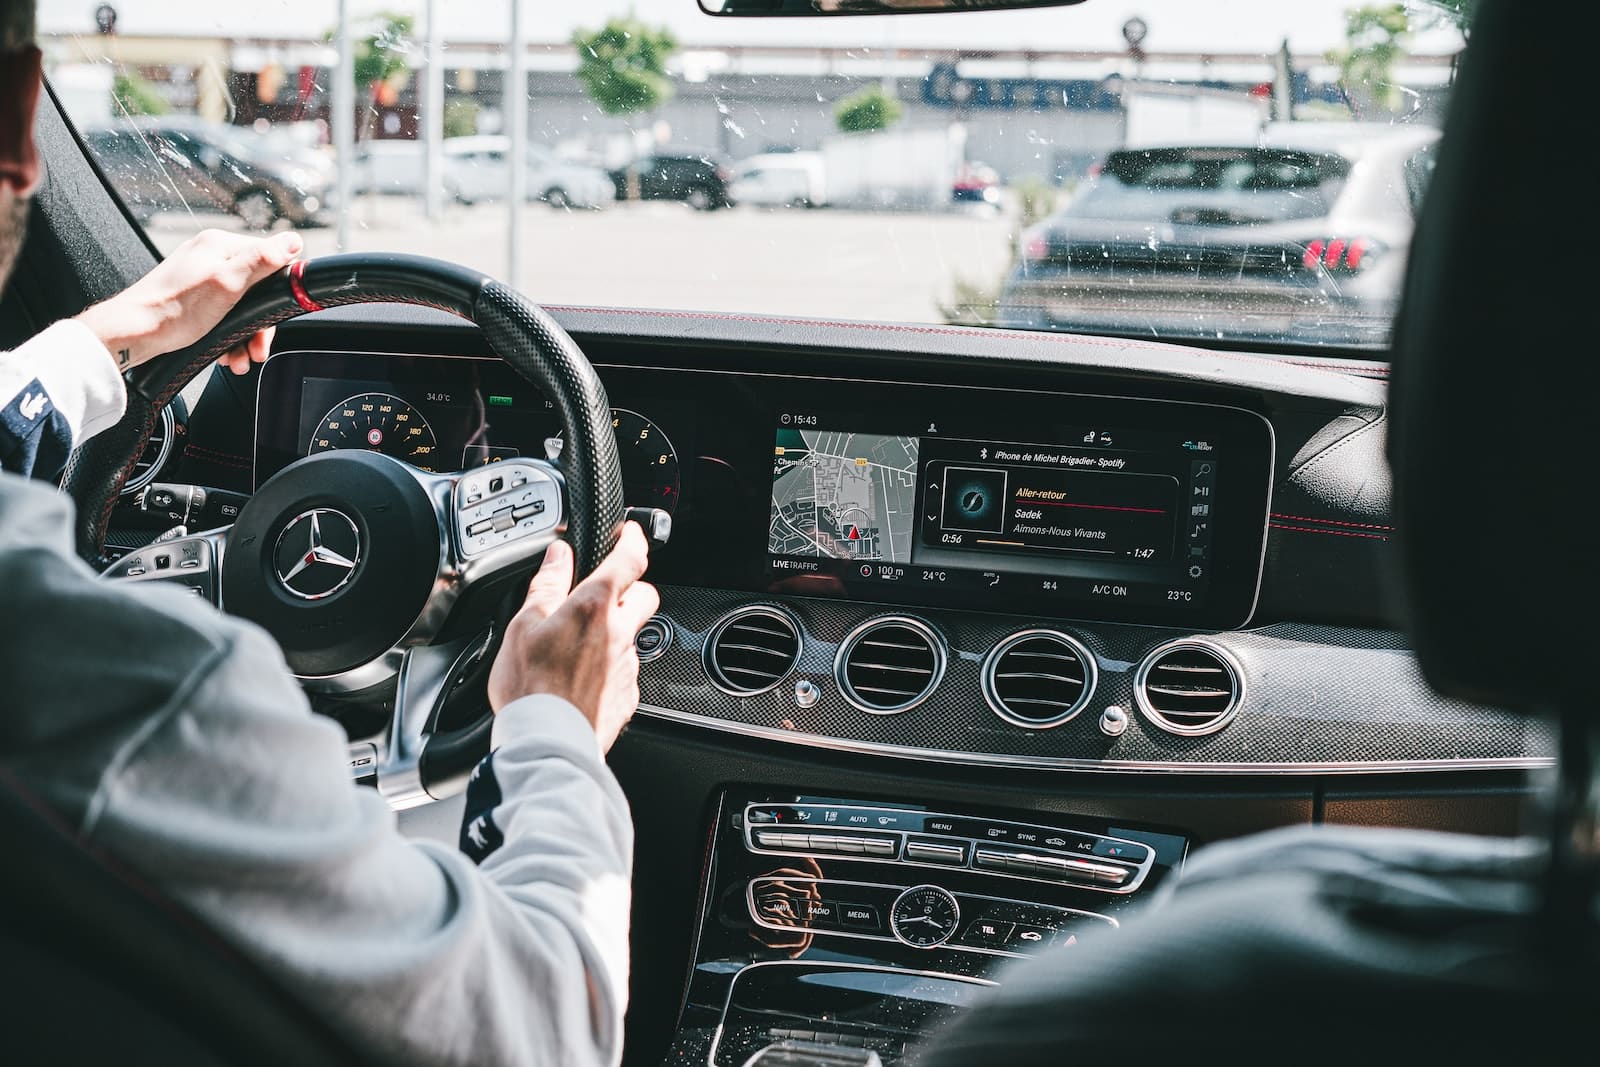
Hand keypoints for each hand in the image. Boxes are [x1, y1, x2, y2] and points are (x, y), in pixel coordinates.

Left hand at [75, 228, 302, 375]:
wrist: (134, 333)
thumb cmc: (174, 310)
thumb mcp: (227, 284)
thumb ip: (261, 260)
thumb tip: (293, 241)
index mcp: (220, 245)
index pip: (271, 261)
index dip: (278, 295)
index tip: (274, 322)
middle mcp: (210, 256)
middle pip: (257, 289)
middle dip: (259, 325)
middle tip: (257, 349)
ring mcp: (201, 276)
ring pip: (241, 306)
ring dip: (245, 337)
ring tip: (239, 358)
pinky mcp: (193, 296)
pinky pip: (224, 314)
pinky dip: (228, 336)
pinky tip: (225, 353)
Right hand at [487, 524, 659, 750]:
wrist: (548, 743)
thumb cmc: (531, 688)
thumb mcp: (524, 625)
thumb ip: (547, 585)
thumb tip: (559, 555)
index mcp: (595, 607)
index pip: (629, 560)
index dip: (633, 540)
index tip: (631, 534)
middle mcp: (620, 633)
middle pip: (645, 596)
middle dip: (633, 588)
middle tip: (608, 592)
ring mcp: (627, 666)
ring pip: (634, 635)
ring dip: (616, 632)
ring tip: (580, 644)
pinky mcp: (627, 695)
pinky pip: (625, 670)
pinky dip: (610, 667)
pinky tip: (583, 678)